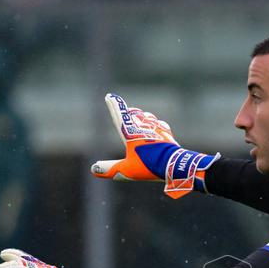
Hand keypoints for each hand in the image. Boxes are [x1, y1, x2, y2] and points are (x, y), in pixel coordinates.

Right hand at [90, 93, 218, 198]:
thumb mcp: (127, 170)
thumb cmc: (149, 166)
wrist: (174, 164)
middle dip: (128, 112)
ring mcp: (156, 129)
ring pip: (147, 117)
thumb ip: (110, 169)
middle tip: (126, 110)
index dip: (114, 105)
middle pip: (134, 115)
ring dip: (142, 117)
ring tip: (140, 117)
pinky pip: (160, 125)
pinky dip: (156, 124)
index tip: (110, 96)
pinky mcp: (167, 134)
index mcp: (130, 133)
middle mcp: (142, 127)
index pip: (119, 116)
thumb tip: (94, 169)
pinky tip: (157, 126)